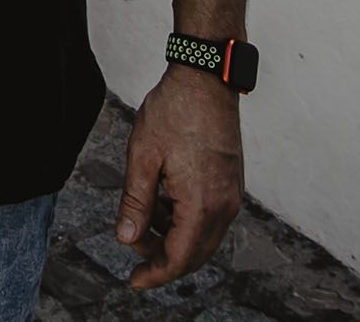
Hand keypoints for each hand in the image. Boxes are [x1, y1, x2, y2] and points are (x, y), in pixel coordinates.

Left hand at [114, 66, 243, 289]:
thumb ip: (135, 203)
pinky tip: (164, 204)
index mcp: (202, 203)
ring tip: (144, 217)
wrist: (205, 79)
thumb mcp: (142, 157)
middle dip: (162, 257)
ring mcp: (232, 194)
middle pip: (195, 254)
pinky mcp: (232, 182)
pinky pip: (211, 217)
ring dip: (174, 238)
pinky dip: (187, 222)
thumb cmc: (173, 111)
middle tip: (133, 247)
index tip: (134, 280)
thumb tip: (126, 239)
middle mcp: (224, 205)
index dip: (155, 273)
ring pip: (204, 237)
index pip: (179, 258)